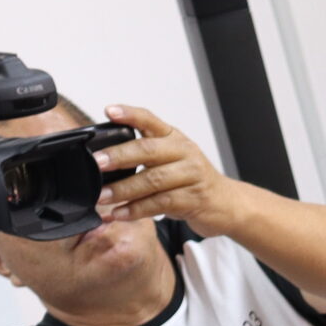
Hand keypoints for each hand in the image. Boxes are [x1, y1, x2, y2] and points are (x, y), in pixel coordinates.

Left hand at [90, 105, 248, 234]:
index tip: (110, 111)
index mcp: (174, 138)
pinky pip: (160, 204)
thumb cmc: (192, 181)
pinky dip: (136, 210)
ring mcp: (192, 175)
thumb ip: (145, 155)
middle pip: (148, 150)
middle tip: (97, 162)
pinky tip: (120, 213)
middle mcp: (184, 152)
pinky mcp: (194, 199)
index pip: (150, 120)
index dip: (130, 114)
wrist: (227, 204)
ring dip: (124, 189)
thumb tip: (103, 157)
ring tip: (102, 197)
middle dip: (119, 156)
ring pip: (153, 180)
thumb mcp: (172, 160)